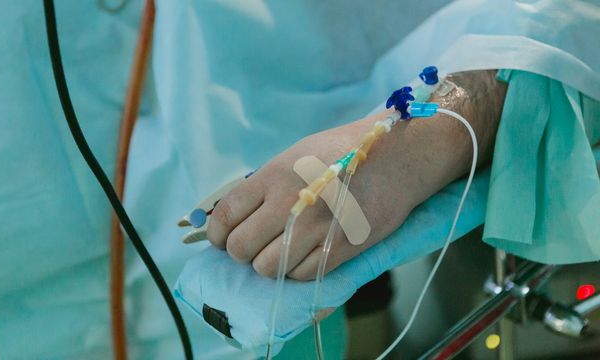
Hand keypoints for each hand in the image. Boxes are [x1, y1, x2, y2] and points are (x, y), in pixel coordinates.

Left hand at [206, 70, 506, 279]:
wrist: (397, 157)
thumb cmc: (344, 152)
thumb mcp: (295, 155)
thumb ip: (264, 185)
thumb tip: (234, 216)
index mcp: (273, 175)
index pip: (225, 217)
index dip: (217, 235)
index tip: (222, 240)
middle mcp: (289, 202)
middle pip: (241, 248)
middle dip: (242, 252)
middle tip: (254, 247)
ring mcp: (315, 228)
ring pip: (267, 268)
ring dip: (269, 265)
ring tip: (280, 252)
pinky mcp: (340, 249)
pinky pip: (300, 276)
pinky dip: (297, 271)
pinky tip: (305, 256)